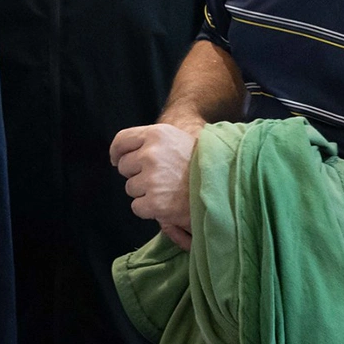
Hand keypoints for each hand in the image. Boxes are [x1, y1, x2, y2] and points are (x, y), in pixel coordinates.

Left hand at [109, 123, 198, 246]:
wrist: (226, 184)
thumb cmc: (202, 163)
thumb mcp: (178, 140)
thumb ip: (153, 143)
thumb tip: (120, 155)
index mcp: (157, 134)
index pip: (122, 140)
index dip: (117, 152)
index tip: (117, 160)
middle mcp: (151, 154)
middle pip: (124, 166)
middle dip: (136, 174)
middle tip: (159, 178)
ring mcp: (152, 178)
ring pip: (130, 188)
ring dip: (144, 192)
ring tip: (168, 190)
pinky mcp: (154, 202)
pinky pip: (137, 207)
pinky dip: (149, 209)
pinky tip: (166, 204)